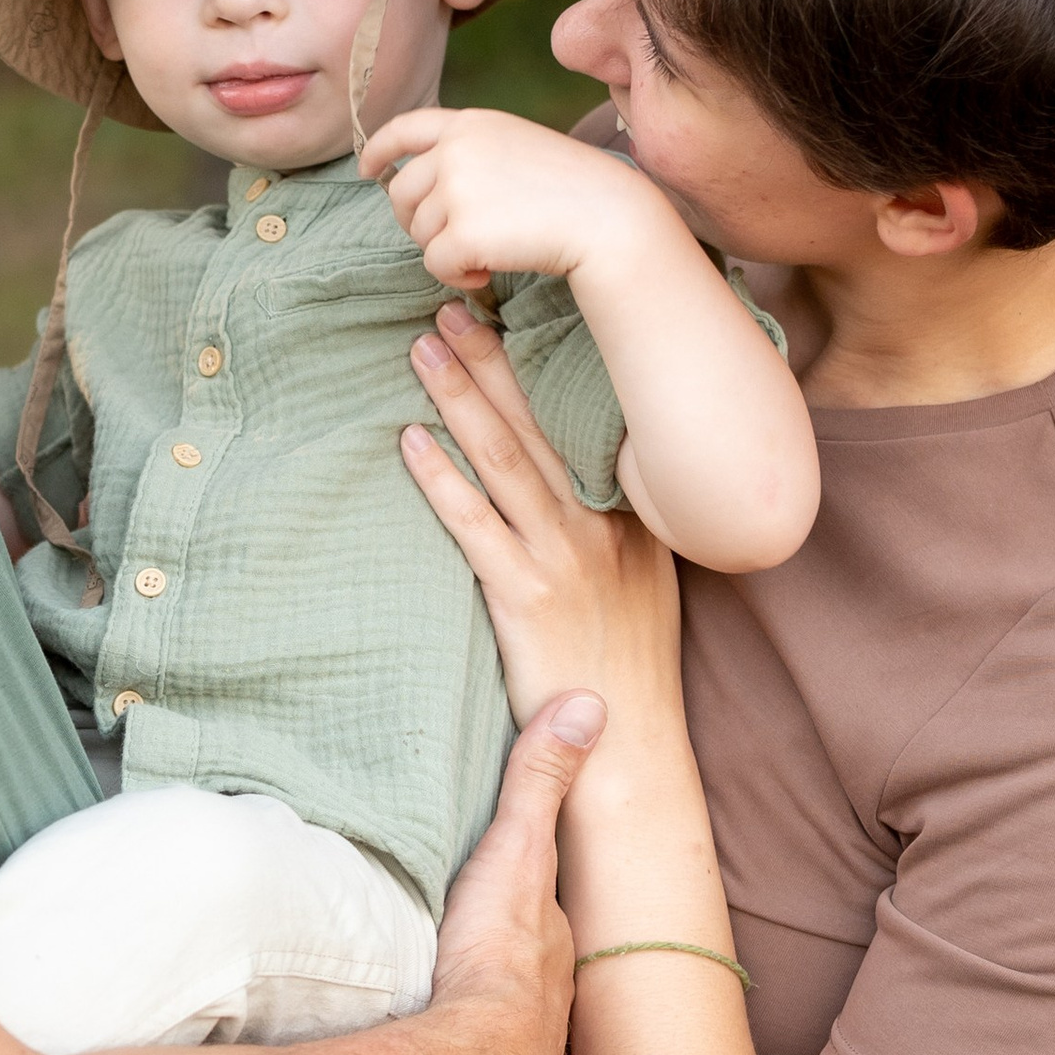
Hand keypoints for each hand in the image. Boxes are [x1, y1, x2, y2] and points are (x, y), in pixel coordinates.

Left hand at [359, 102, 656, 295]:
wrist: (608, 218)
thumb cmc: (574, 191)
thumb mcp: (519, 148)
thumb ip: (472, 154)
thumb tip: (420, 183)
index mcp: (471, 123)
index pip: (405, 128)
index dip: (379, 150)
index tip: (368, 170)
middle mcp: (456, 149)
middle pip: (402, 192)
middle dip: (418, 221)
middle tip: (457, 240)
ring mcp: (456, 188)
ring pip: (419, 232)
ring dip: (447, 251)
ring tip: (492, 252)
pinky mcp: (460, 230)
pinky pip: (434, 265)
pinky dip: (457, 277)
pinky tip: (489, 272)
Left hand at [400, 303, 684, 730]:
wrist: (631, 748)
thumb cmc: (626, 668)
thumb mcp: (644, 582)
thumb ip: (616, 525)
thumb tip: (576, 476)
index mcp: (635, 515)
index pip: (584, 421)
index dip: (544, 364)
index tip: (512, 313)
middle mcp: (604, 525)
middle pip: (539, 424)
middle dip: (492, 360)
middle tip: (453, 306)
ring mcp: (567, 559)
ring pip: (505, 459)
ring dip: (460, 397)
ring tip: (425, 349)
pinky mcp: (527, 597)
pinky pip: (474, 525)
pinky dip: (441, 479)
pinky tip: (410, 442)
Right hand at [419, 686, 599, 1054]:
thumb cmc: (497, 954)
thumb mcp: (517, 849)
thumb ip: (541, 780)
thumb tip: (592, 701)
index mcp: (551, 944)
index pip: (544, 910)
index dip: (530, 896)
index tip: (512, 882)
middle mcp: (545, 1002)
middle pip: (527, 968)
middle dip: (507, 959)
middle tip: (474, 947)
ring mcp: (518, 1053)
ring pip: (502, 1025)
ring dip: (480, 1017)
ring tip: (448, 1006)